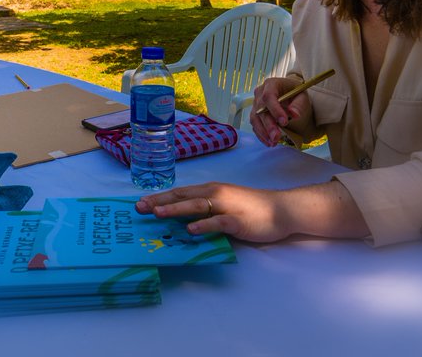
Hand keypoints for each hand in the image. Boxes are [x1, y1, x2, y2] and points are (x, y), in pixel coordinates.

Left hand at [135, 182, 296, 241]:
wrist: (281, 209)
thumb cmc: (251, 208)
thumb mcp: (225, 205)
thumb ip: (206, 211)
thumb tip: (182, 220)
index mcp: (211, 190)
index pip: (180, 193)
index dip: (160, 197)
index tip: (140, 202)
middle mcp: (216, 194)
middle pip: (183, 197)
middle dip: (160, 202)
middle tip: (139, 208)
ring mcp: (226, 206)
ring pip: (196, 206)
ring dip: (176, 209)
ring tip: (158, 214)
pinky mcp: (237, 220)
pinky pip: (218, 223)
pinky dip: (203, 226)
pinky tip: (190, 230)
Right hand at [251, 75, 309, 146]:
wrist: (289, 94)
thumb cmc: (295, 93)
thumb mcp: (301, 96)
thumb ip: (298, 104)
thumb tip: (294, 115)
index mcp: (271, 84)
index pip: (268, 96)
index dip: (275, 109)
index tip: (284, 122)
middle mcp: (259, 93)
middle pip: (260, 110)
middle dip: (268, 125)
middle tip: (277, 137)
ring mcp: (255, 104)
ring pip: (255, 119)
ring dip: (263, 132)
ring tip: (273, 142)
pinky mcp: (255, 114)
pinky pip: (255, 126)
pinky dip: (261, 135)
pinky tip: (269, 143)